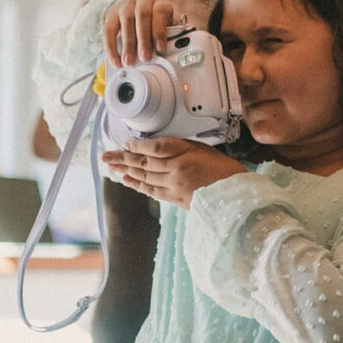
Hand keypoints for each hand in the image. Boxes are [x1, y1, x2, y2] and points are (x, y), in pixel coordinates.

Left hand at [101, 136, 243, 208]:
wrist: (235, 194)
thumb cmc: (222, 170)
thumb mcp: (203, 149)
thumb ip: (181, 146)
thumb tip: (157, 147)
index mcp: (187, 153)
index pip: (155, 148)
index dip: (137, 147)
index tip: (125, 144)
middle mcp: (178, 169)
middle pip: (145, 162)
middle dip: (123, 158)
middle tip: (107, 155)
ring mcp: (175, 185)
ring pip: (145, 175)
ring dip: (126, 170)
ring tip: (112, 165)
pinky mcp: (175, 198)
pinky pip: (151, 190)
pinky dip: (137, 184)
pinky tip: (126, 180)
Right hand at [103, 0, 177, 68]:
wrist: (132, 10)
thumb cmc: (153, 23)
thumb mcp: (163, 25)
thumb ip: (167, 36)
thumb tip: (169, 55)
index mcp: (158, 2)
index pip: (160, 12)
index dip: (160, 30)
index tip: (161, 48)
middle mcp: (142, 1)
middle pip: (142, 16)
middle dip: (144, 39)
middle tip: (145, 58)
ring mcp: (125, 5)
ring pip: (126, 22)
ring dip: (128, 45)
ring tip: (129, 62)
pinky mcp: (111, 15)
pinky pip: (109, 31)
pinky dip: (111, 48)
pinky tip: (116, 61)